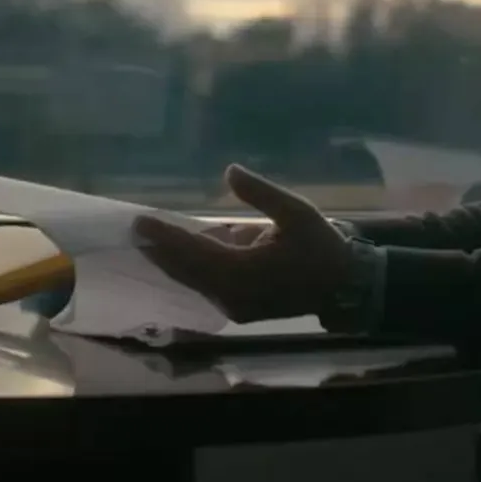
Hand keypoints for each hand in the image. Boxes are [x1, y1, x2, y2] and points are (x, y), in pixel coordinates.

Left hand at [134, 164, 356, 323]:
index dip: (166, 237)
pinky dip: (191, 269)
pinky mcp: (239, 309)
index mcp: (245, 272)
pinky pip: (206, 287)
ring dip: (172, 261)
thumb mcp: (296, 212)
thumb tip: (230, 172)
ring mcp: (234, 307)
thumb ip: (260, 194)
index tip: (141, 222)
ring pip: (193, 281)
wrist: (344, 289)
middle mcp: (233, 295)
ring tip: (149, 240)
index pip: (194, 252)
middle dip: (160, 250)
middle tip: (136, 230)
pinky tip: (180, 253)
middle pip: (186, 271)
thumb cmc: (322, 248)